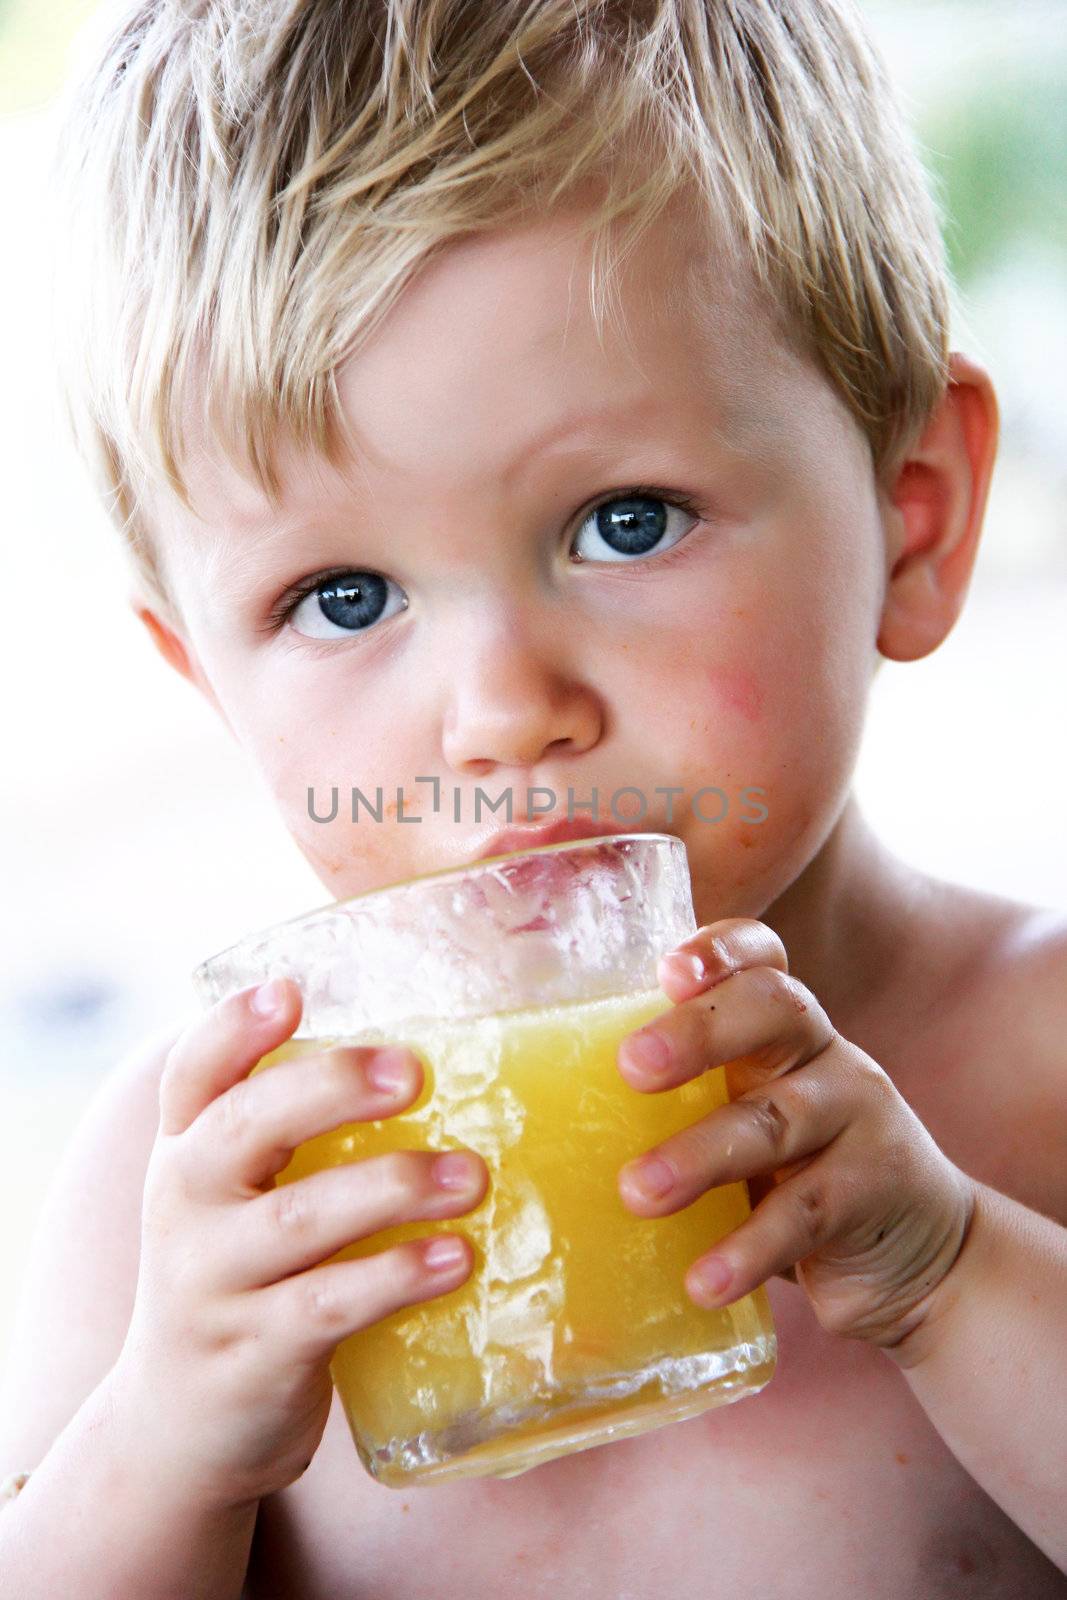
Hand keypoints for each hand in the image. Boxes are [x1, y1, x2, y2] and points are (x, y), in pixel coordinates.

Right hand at [111, 978, 486, 1508]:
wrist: (180, 1427)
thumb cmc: (242, 1277)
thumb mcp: (236, 1197)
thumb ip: (291, 1131)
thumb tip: (428, 1052)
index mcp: (185, 1152)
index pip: (191, 1074)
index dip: (232, 1028)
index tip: (288, 990)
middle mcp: (186, 1206)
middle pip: (243, 1127)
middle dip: (331, 1088)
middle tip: (414, 1071)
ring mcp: (212, 1284)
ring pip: (299, 1219)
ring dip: (392, 1188)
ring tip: (471, 1175)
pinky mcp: (252, 1355)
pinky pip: (327, 1307)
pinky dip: (394, 1277)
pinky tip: (456, 1258)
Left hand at [616, 919, 975, 1348]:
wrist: (920, 1258)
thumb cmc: (794, 1178)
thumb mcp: (744, 1122)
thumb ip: (675, 1108)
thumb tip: (530, 1125)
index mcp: (783, 1030)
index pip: (763, 960)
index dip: (721, 950)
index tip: (666, 969)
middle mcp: (824, 1056)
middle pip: (774, 1011)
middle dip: (700, 1031)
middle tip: (630, 1068)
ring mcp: (857, 1119)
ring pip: (778, 1119)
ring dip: (701, 1156)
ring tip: (638, 1193)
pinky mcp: (874, 1193)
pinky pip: (806, 1214)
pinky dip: (748, 1248)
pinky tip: (701, 1280)